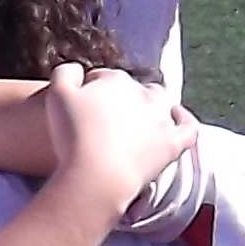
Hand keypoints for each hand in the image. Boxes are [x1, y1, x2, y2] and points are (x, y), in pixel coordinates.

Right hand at [40, 63, 186, 204]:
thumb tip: (77, 69)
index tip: (81, 107)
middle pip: (133, 89)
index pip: (104, 79)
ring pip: (160, 103)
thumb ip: (65, 73)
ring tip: (134, 122)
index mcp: (116, 80)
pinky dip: (185, 120)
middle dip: (121, 98)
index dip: (91, 91)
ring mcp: (161, 118)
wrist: (96, 176)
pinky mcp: (172, 144)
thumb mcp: (56, 95)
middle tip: (104, 119)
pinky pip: (188, 128)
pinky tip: (177, 118)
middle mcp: (143, 94)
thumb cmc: (72, 136)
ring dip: (150, 107)